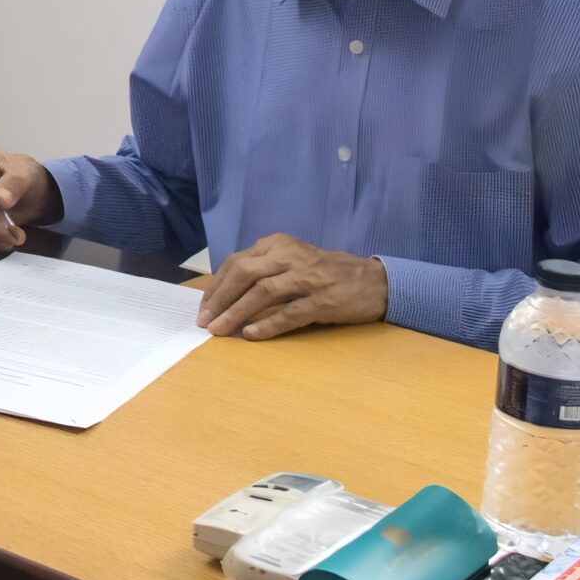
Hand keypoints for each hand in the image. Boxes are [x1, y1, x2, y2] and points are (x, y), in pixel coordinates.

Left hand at [198, 233, 387, 339]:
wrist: (376, 281)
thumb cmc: (328, 273)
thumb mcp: (292, 260)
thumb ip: (264, 270)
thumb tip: (226, 294)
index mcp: (278, 245)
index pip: (237, 262)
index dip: (217, 286)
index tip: (203, 306)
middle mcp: (290, 256)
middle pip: (244, 273)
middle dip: (220, 299)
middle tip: (205, 321)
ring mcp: (308, 277)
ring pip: (263, 292)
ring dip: (237, 312)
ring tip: (220, 330)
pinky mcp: (324, 299)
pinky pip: (290, 312)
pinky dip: (268, 324)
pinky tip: (251, 334)